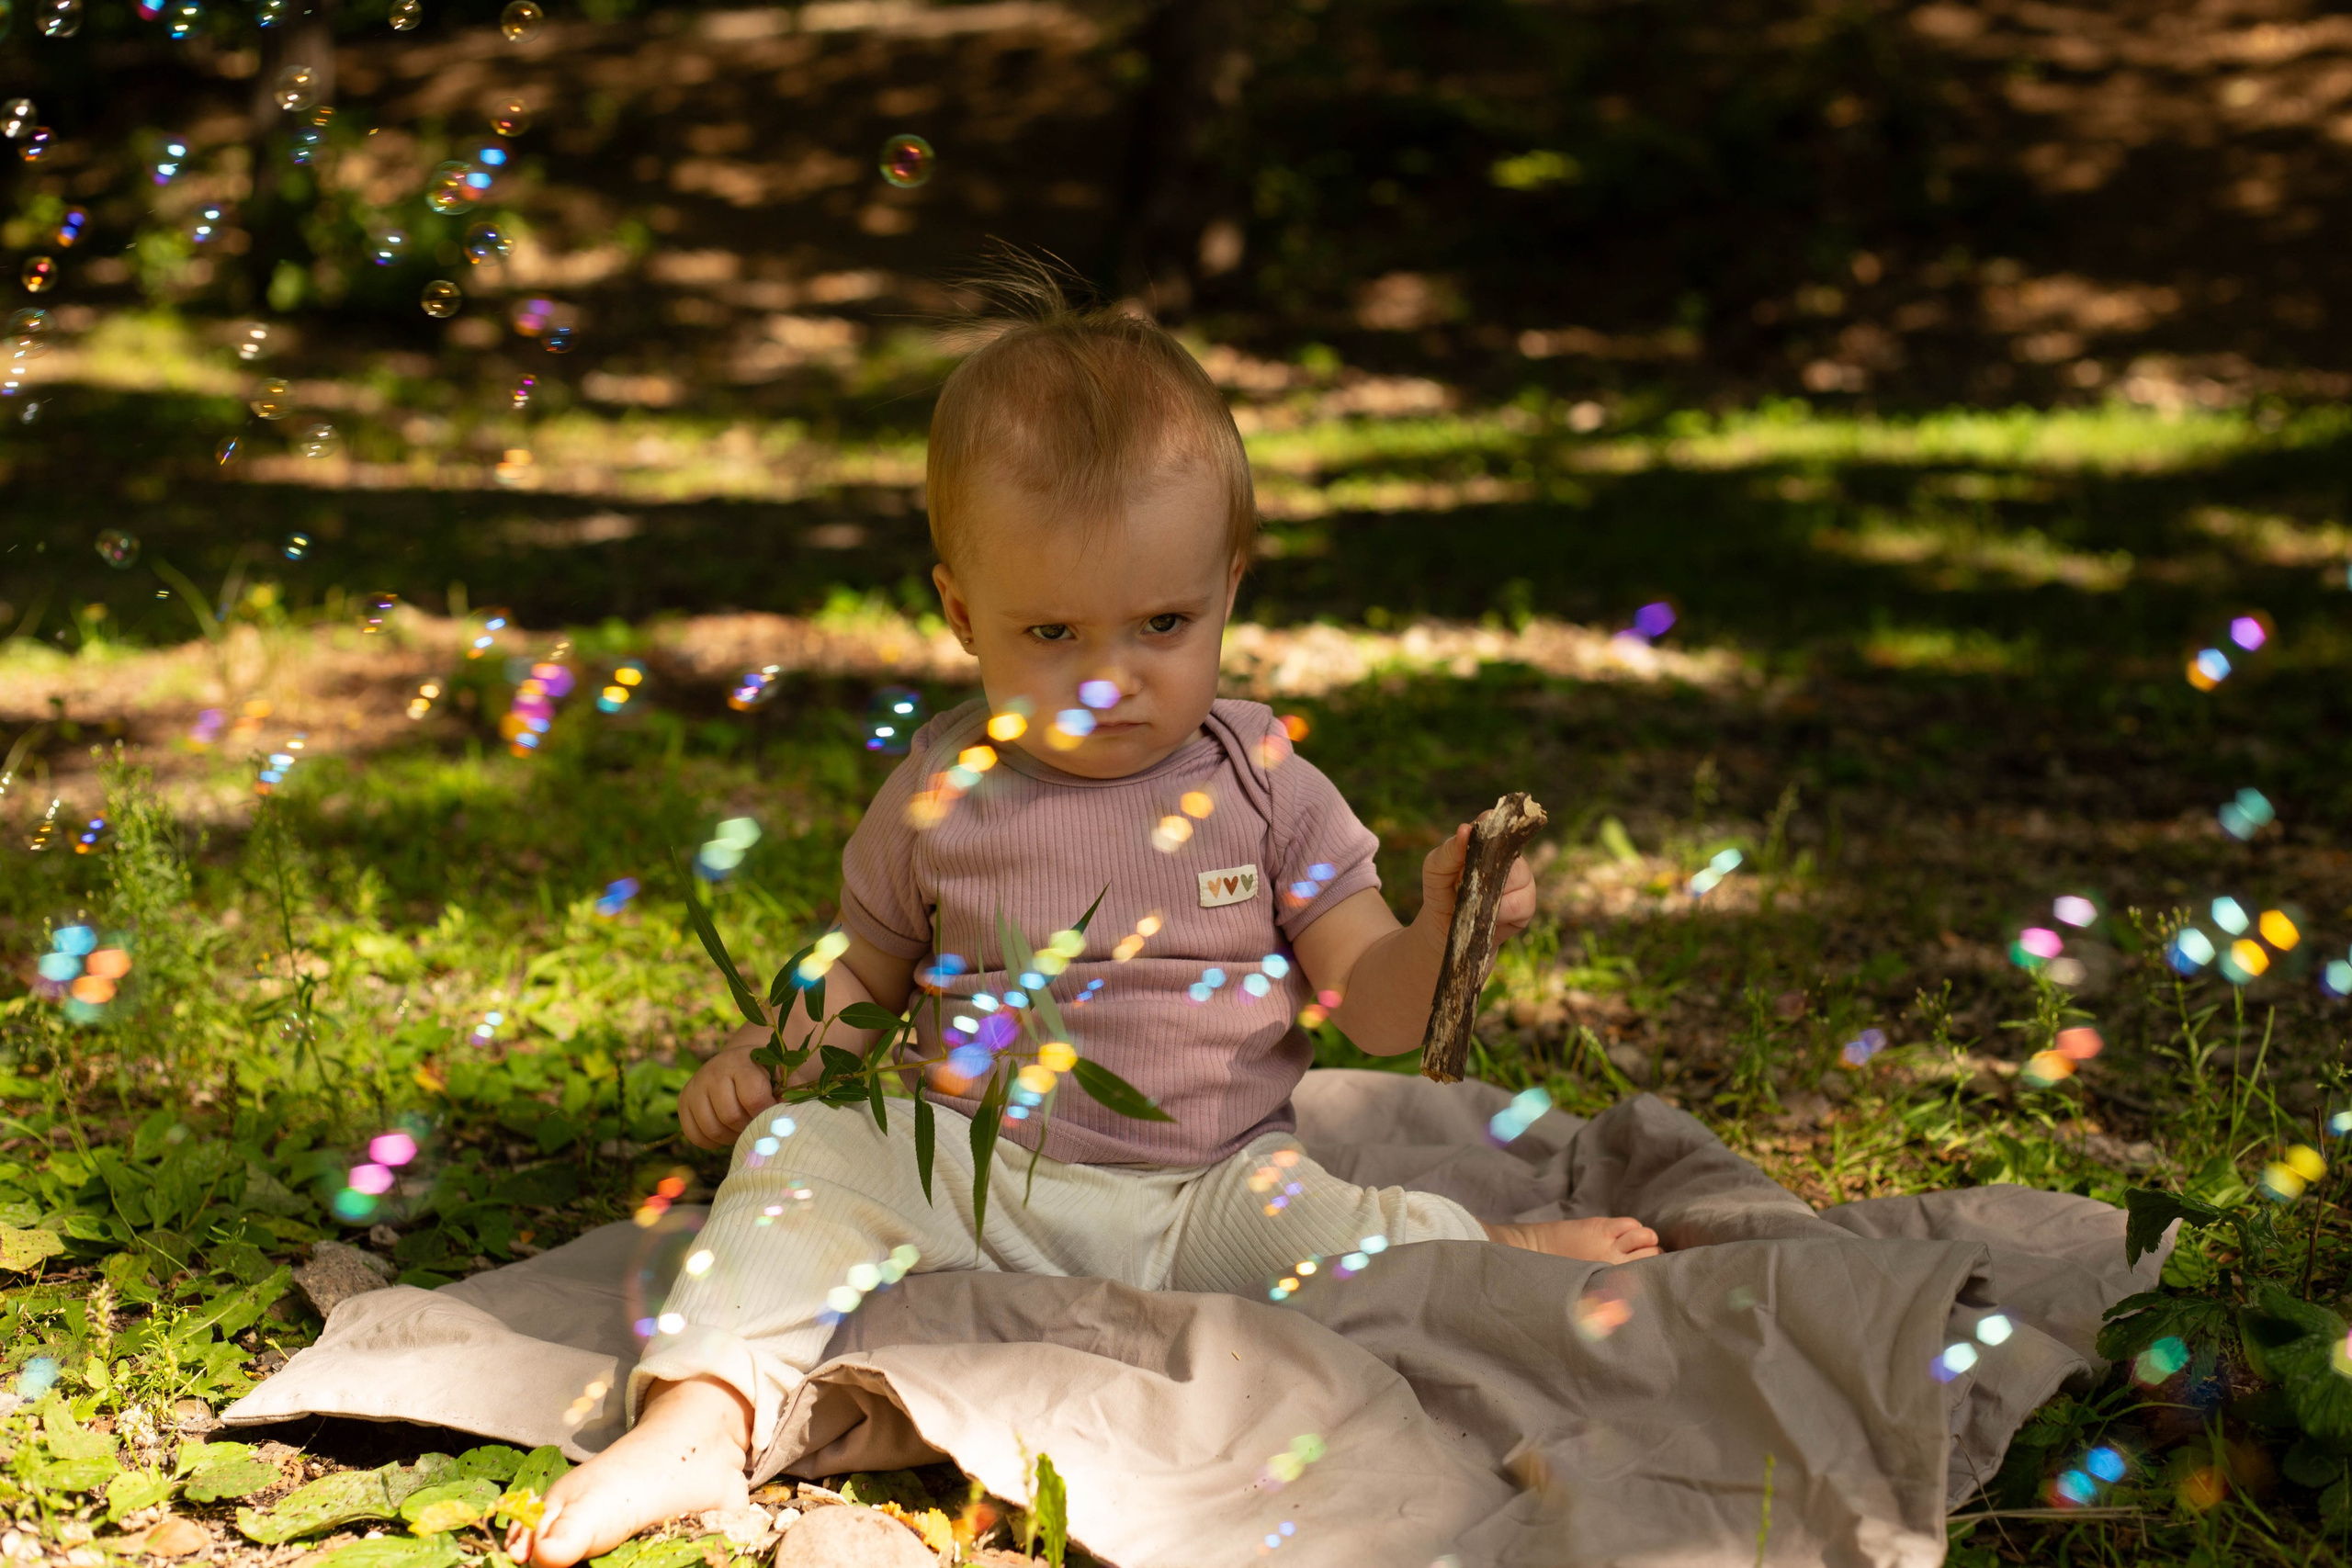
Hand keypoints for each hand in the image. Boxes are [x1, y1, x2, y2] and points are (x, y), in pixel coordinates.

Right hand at [678, 1042, 777, 1150]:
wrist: (735, 1065)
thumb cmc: (764, 1075)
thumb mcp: (781, 1076)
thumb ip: (790, 1093)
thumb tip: (787, 1119)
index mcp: (741, 1061)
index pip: (753, 1097)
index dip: (767, 1114)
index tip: (775, 1118)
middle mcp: (713, 1070)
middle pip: (731, 1116)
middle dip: (749, 1128)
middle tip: (758, 1125)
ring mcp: (695, 1086)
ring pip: (712, 1129)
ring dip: (732, 1137)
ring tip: (744, 1129)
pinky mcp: (683, 1102)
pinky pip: (696, 1136)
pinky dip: (713, 1142)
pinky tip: (727, 1131)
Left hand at [1418, 823, 1535, 944]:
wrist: (1443, 931)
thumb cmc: (1441, 893)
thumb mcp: (1435, 870)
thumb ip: (1448, 851)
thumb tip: (1465, 829)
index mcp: (1486, 843)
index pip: (1496, 825)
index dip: (1492, 827)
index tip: (1479, 835)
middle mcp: (1507, 859)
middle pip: (1512, 851)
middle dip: (1490, 867)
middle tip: (1471, 882)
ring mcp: (1521, 882)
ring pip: (1521, 878)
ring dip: (1494, 893)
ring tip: (1475, 903)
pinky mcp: (1525, 909)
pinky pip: (1523, 905)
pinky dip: (1503, 913)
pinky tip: (1489, 917)